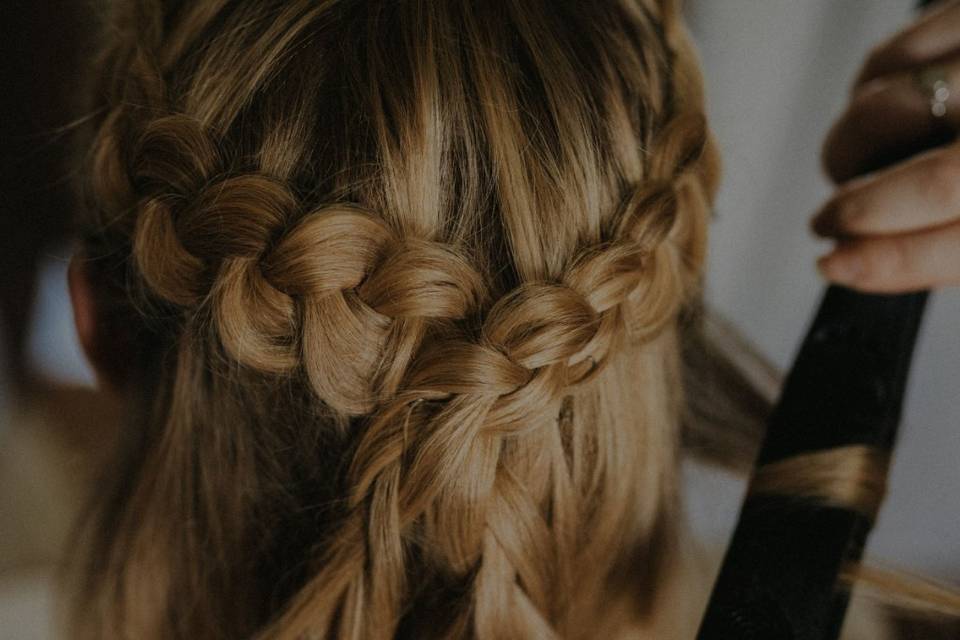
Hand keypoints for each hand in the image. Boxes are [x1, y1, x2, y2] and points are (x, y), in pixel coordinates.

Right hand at [813, 0, 959, 292]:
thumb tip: (868, 259)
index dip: (889, 263)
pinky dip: (864, 90)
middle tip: (826, 222)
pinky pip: (890, 56)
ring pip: (892, 113)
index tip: (837, 266)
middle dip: (858, 211)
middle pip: (935, 181)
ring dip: (849, 151)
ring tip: (852, 164)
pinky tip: (874, 105)